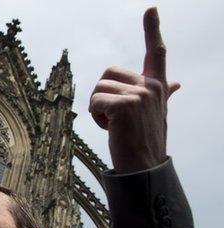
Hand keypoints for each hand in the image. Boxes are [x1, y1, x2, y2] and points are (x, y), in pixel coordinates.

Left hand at [89, 7, 180, 173]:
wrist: (144, 167)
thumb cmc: (146, 140)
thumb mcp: (157, 113)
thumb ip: (163, 94)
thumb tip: (176, 83)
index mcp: (158, 86)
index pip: (155, 53)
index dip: (152, 29)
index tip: (150, 9)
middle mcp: (152, 86)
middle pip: (107, 74)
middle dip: (101, 95)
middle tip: (114, 117)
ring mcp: (140, 95)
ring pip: (98, 88)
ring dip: (97, 108)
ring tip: (114, 125)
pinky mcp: (125, 105)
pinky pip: (95, 101)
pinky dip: (95, 116)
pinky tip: (110, 129)